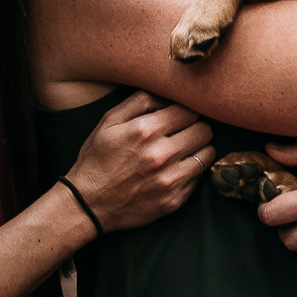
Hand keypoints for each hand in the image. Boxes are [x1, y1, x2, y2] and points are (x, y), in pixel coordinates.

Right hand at [66, 92, 213, 233]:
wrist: (88, 204)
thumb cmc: (98, 159)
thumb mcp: (109, 121)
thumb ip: (141, 100)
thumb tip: (168, 93)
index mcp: (146, 131)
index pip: (189, 110)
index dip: (187, 110)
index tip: (181, 115)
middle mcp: (161, 155)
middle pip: (204, 130)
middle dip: (196, 127)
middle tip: (185, 131)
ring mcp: (169, 180)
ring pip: (207, 153)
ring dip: (199, 149)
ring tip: (184, 149)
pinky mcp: (174, 200)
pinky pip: (198, 178)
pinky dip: (191, 170)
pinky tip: (175, 169)